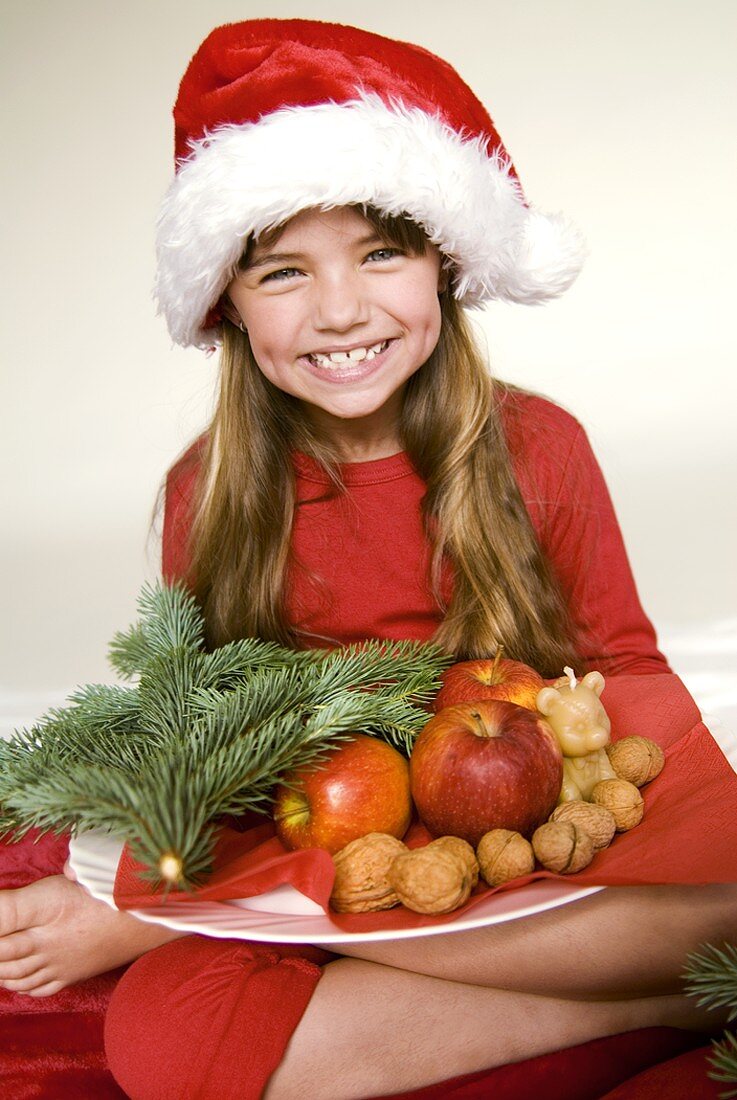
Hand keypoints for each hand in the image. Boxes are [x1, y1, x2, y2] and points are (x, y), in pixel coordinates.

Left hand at [0, 875, 184, 996]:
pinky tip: (13, 976)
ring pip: (12, 974)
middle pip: (0, 952)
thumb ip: (70, 868)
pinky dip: (17, 984)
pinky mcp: (70, 976)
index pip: (1, 917)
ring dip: (0, 968)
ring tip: (1, 956)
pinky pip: (34, 988)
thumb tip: (68, 866)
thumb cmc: (120, 893)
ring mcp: (57, 963)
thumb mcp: (86, 872)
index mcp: (46, 908)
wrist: (150, 925)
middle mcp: (46, 941)